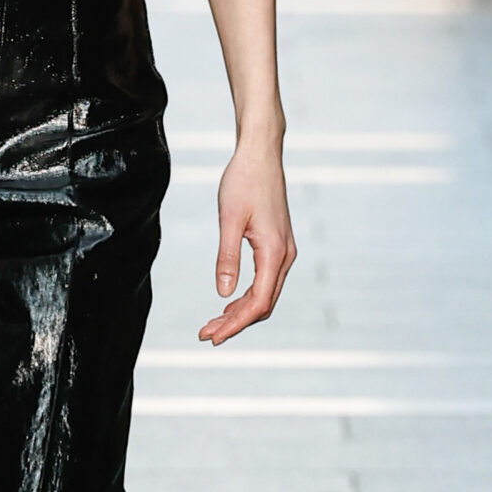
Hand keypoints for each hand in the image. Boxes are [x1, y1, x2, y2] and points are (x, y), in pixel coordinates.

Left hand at [199, 135, 296, 345]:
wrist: (260, 155)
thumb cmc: (243, 181)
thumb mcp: (229, 220)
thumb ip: (227, 258)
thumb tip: (222, 293)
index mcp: (274, 252)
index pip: (257, 303)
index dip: (235, 324)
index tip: (212, 336)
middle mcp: (284, 255)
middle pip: (263, 304)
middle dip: (235, 323)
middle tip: (207, 334)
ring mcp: (284, 251)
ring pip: (265, 294)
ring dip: (241, 312)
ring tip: (213, 323)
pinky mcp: (278, 245)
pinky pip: (266, 281)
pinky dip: (248, 296)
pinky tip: (229, 301)